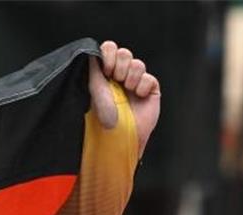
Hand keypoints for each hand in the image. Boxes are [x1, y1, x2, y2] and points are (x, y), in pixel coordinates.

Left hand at [89, 40, 160, 158]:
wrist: (120, 136)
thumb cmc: (103, 118)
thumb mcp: (94, 91)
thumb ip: (94, 70)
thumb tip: (92, 53)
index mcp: (105, 75)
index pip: (110, 50)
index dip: (109, 54)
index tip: (106, 69)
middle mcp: (120, 77)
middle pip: (124, 53)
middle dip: (120, 65)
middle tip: (116, 80)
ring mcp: (136, 83)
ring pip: (138, 64)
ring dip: (131, 77)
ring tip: (127, 91)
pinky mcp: (150, 90)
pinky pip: (149, 77)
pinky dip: (142, 87)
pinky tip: (138, 98)